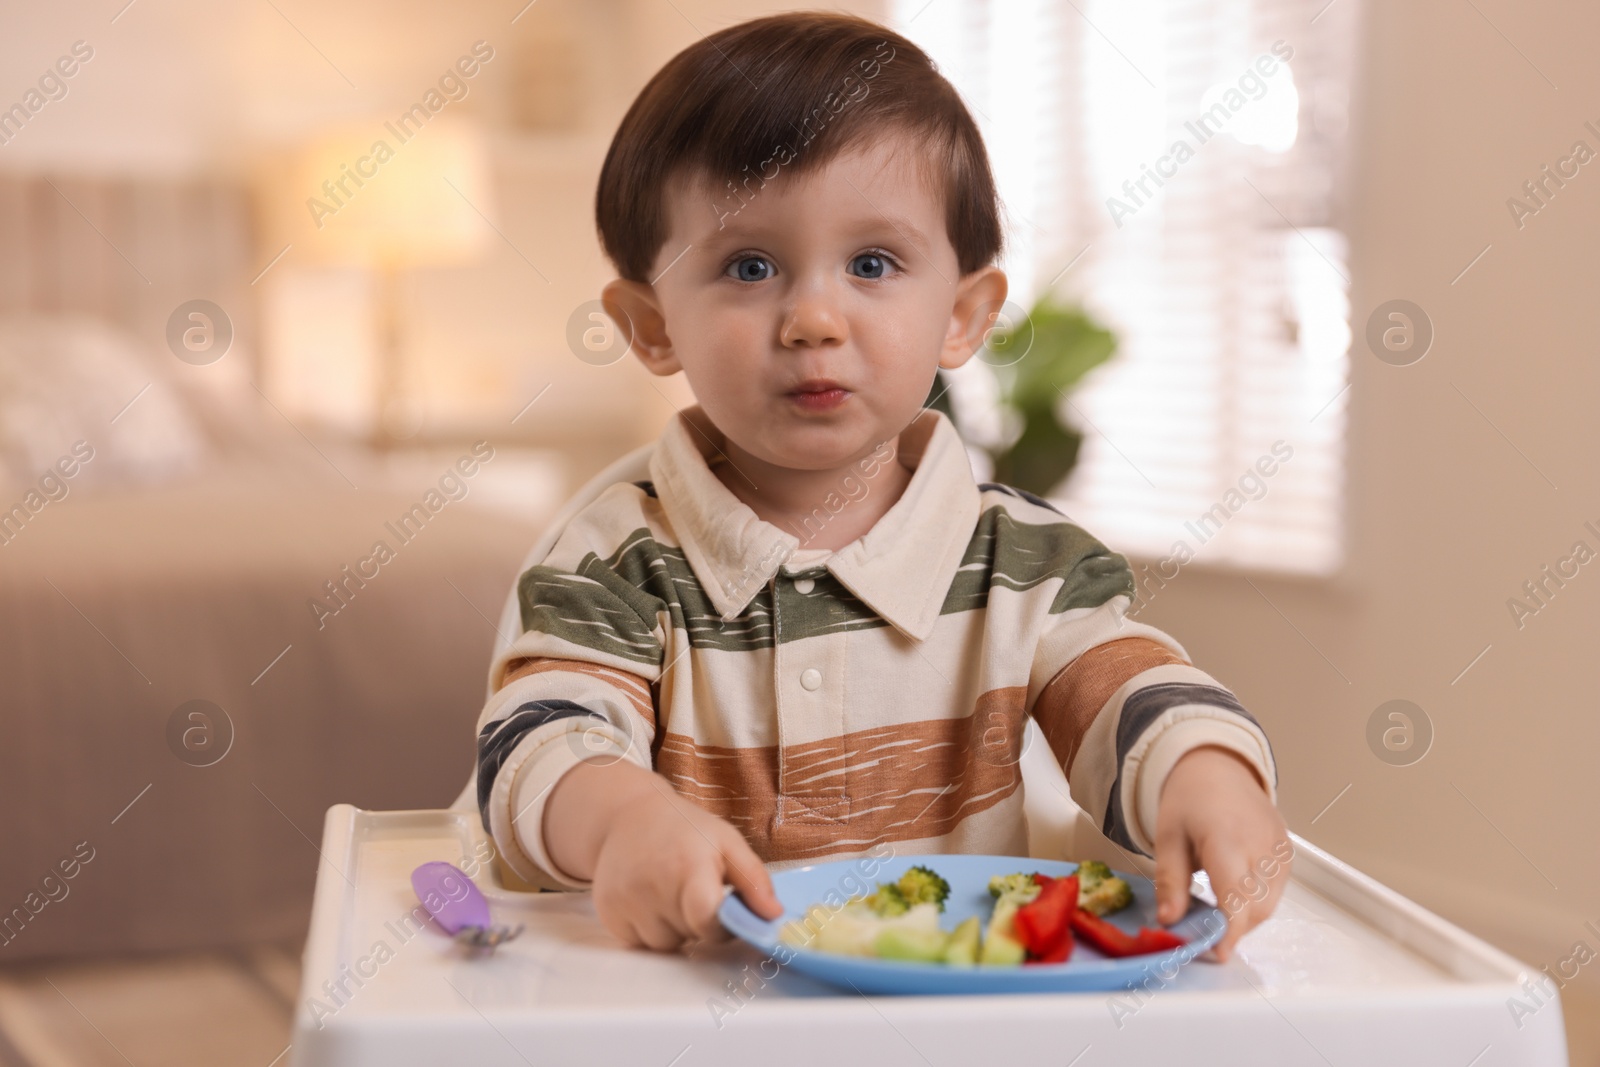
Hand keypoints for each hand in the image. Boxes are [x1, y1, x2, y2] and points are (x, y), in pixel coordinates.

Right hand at [550, 760, 782, 950]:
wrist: (625, 815)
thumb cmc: (683, 829)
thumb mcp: (726, 841)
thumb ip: (754, 880)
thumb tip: (773, 916)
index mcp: (687, 866)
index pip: (708, 922)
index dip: (721, 924)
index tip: (722, 907)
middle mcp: (651, 886)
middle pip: (689, 935)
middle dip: (699, 922)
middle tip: (694, 890)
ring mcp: (625, 900)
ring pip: (663, 944)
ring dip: (673, 928)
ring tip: (670, 893)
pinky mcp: (607, 911)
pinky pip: (638, 942)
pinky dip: (648, 929)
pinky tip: (650, 900)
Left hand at [1153, 745, 1290, 961]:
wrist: (1217, 767)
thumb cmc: (1189, 800)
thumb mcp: (1167, 838)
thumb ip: (1170, 882)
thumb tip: (1170, 921)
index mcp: (1227, 838)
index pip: (1236, 896)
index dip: (1230, 930)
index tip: (1217, 953)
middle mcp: (1261, 844)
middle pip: (1256, 908)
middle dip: (1232, 928)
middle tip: (1205, 932)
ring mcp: (1279, 848)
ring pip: (1269, 904)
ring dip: (1244, 917)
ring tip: (1216, 909)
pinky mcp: (1288, 852)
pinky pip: (1277, 890)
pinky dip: (1256, 901)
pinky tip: (1234, 891)